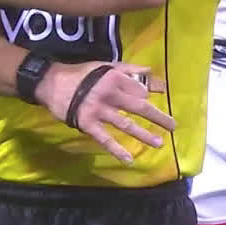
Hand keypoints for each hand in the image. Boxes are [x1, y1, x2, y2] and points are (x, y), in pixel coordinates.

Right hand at [40, 61, 173, 164]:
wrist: (52, 83)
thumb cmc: (81, 74)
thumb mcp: (105, 65)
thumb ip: (129, 69)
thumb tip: (150, 71)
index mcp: (115, 77)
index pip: (140, 88)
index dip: (152, 92)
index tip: (162, 96)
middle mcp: (110, 94)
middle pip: (139, 107)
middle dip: (158, 117)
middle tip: (173, 126)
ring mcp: (99, 111)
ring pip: (126, 124)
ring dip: (144, 135)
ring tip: (159, 143)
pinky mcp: (88, 124)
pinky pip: (105, 139)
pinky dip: (117, 150)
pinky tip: (130, 159)